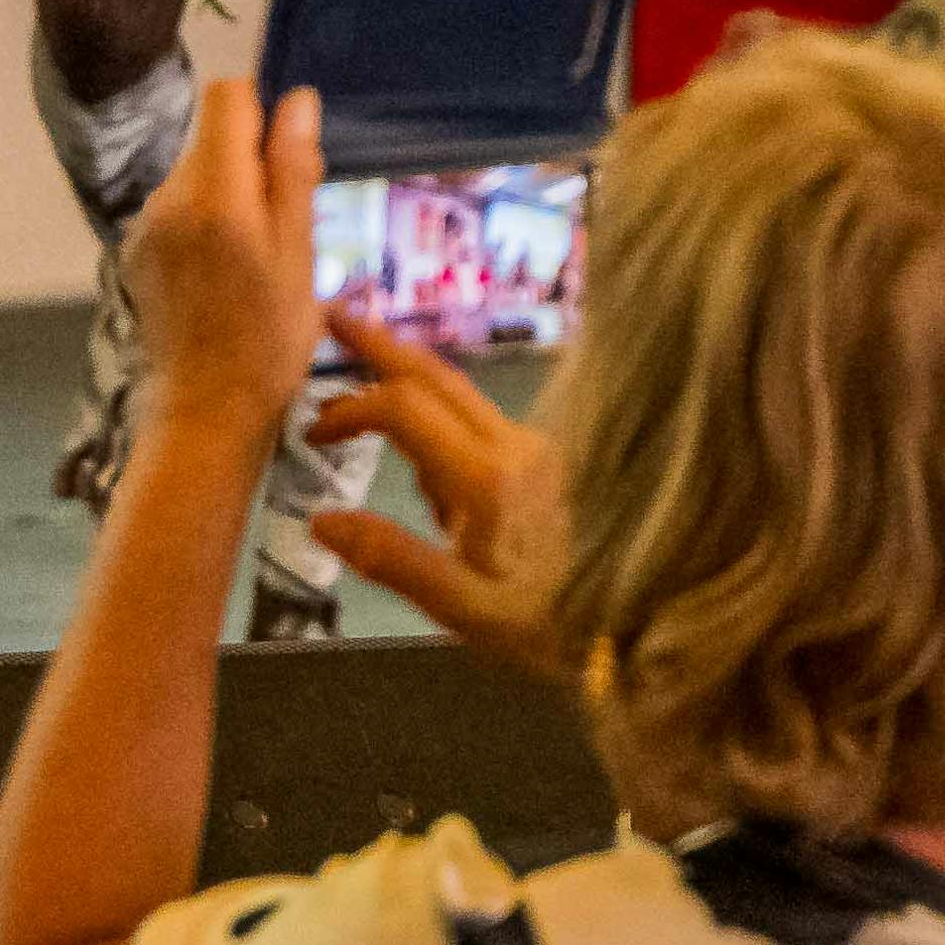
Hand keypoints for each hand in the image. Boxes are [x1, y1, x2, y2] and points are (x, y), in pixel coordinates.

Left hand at [114, 83, 331, 446]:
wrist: (207, 409)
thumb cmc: (270, 338)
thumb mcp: (299, 253)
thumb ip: (293, 171)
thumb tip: (297, 99)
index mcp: (214, 192)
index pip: (227, 96)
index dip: (263, 113)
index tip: (288, 161)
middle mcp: (168, 197)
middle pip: (211, 137)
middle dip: (251, 164)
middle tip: (283, 228)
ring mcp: (145, 225)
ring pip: (196, 176)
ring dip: (229, 196)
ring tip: (255, 259)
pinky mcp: (135, 251)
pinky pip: (177, 211)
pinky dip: (203, 225)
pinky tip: (223, 275)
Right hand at [303, 301, 569, 667]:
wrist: (630, 627)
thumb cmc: (543, 623)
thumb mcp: (461, 608)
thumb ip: (391, 559)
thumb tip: (320, 519)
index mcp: (487, 476)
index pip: (402, 408)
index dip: (350, 408)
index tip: (314, 431)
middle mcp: (513, 444)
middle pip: (436, 376)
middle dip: (380, 345)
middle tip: (332, 317)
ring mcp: (533, 447)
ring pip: (458, 396)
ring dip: (406, 384)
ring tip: (361, 402)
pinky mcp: (544, 459)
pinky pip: (477, 425)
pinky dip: (436, 425)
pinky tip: (427, 483)